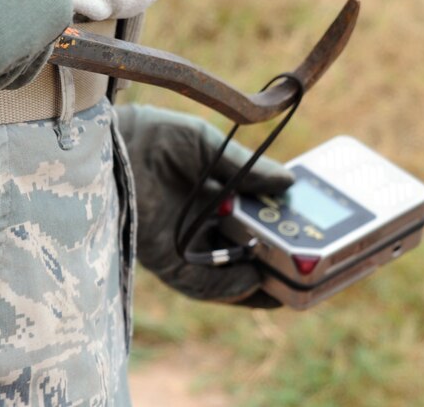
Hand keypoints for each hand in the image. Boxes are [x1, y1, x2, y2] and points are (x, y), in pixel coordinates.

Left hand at [116, 105, 293, 306]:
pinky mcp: (164, 260)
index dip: (280, 226)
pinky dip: (230, 288)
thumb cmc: (153, 136)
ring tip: (295, 284)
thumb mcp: (206, 146)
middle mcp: (198, 222)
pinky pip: (203, 284)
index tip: (310, 230)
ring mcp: (182, 243)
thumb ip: (244, 168)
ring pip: (228, 272)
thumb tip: (288, 183)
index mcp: (210, 194)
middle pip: (244, 249)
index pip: (252, 218)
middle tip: (311, 263)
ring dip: (261, 280)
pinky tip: (257, 283)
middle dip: (277, 257)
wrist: (111, 145)